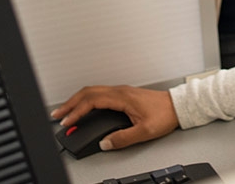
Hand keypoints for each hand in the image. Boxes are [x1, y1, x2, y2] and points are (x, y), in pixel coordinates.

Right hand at [51, 85, 178, 150]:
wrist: (177, 106)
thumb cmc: (164, 115)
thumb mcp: (144, 131)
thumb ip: (123, 138)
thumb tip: (105, 143)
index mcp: (122, 97)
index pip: (92, 101)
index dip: (76, 112)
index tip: (66, 122)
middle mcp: (120, 91)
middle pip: (88, 92)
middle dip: (70, 103)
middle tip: (57, 115)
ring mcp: (121, 91)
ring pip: (93, 91)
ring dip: (77, 101)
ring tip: (66, 112)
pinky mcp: (124, 95)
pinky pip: (100, 94)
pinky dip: (87, 100)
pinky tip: (84, 108)